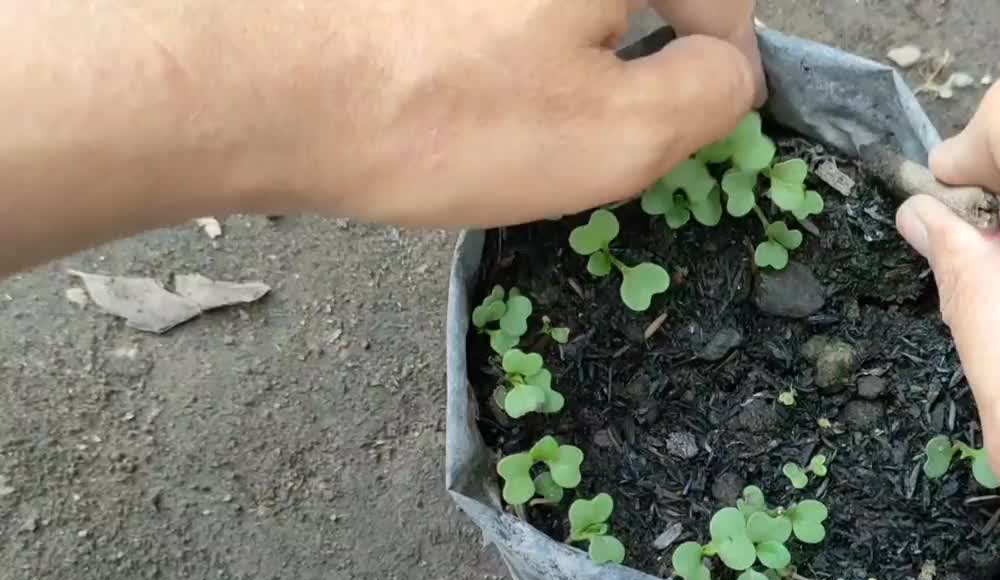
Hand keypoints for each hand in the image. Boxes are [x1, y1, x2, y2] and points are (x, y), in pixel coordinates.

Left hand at [0, 1, 763, 275]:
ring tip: (511, 119)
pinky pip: (503, 16)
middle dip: (635, 59)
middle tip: (589, 133)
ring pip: (568, 11)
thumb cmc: (445, 117)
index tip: (692, 117)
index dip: (722, 59)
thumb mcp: (620, 133)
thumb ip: (713, 94)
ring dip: (568, 56)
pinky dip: (505, 49)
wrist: (257, 88)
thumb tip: (729, 69)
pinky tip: (463, 93)